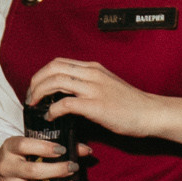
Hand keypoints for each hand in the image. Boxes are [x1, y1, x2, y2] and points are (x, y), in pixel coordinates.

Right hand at [0, 133, 90, 180]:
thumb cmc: (20, 155)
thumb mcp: (30, 145)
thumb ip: (57, 145)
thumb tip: (86, 150)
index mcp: (10, 148)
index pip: (24, 146)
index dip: (45, 147)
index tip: (63, 150)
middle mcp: (6, 169)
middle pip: (32, 172)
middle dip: (57, 170)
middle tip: (74, 168)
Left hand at [27, 58, 170, 139]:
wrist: (151, 113)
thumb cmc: (131, 104)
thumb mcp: (107, 86)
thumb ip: (89, 85)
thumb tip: (67, 95)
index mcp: (93, 68)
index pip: (59, 62)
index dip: (42, 74)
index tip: (36, 88)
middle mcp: (92, 74)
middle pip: (52, 68)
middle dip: (36, 82)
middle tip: (31, 98)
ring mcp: (94, 89)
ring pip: (55, 81)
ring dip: (39, 93)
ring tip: (35, 105)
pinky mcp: (96, 106)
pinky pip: (65, 104)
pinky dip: (52, 110)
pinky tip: (50, 117)